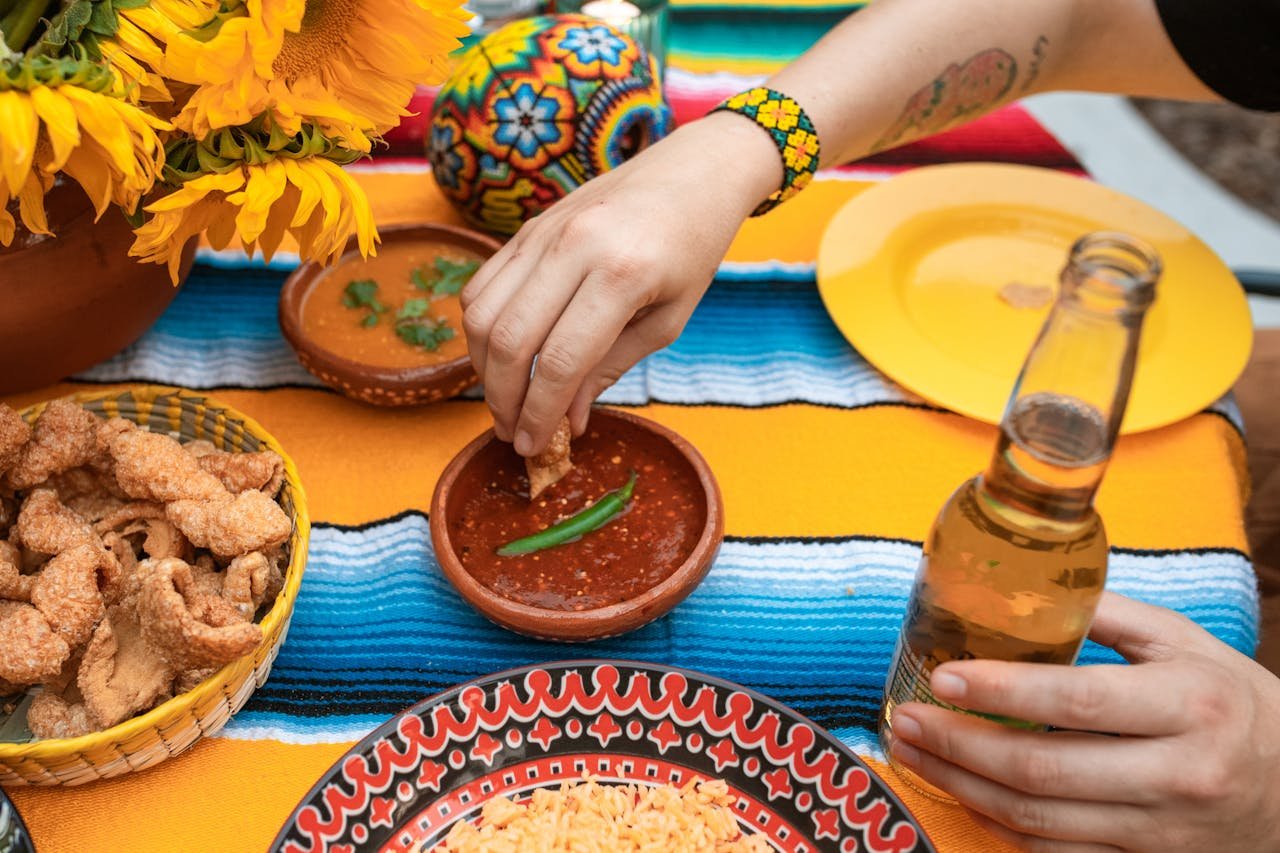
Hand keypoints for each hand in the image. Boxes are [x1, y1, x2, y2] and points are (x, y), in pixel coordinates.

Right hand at [460, 112, 779, 455]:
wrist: (693, 172)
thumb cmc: (693, 248)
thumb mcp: (669, 319)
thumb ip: (611, 367)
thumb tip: (567, 418)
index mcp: (621, 274)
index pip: (558, 361)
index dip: (539, 414)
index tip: (534, 447)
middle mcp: (573, 247)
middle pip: (508, 340)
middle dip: (502, 399)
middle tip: (511, 433)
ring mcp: (542, 232)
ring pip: (480, 312)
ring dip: (482, 368)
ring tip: (503, 401)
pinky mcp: (527, 227)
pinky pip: (482, 284)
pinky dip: (479, 328)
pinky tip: (499, 356)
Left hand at [889, 591, 1279, 851]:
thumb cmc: (1231, 703)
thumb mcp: (1184, 643)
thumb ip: (1107, 614)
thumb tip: (1021, 587)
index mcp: (1189, 705)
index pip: (1077, 700)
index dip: (1001, 692)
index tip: (942, 676)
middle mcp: (1178, 774)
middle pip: (1045, 771)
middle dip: (959, 745)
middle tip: (905, 719)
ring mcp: (1161, 830)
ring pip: (1039, 821)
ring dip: (962, 787)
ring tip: (914, 751)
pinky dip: (999, 827)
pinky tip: (961, 793)